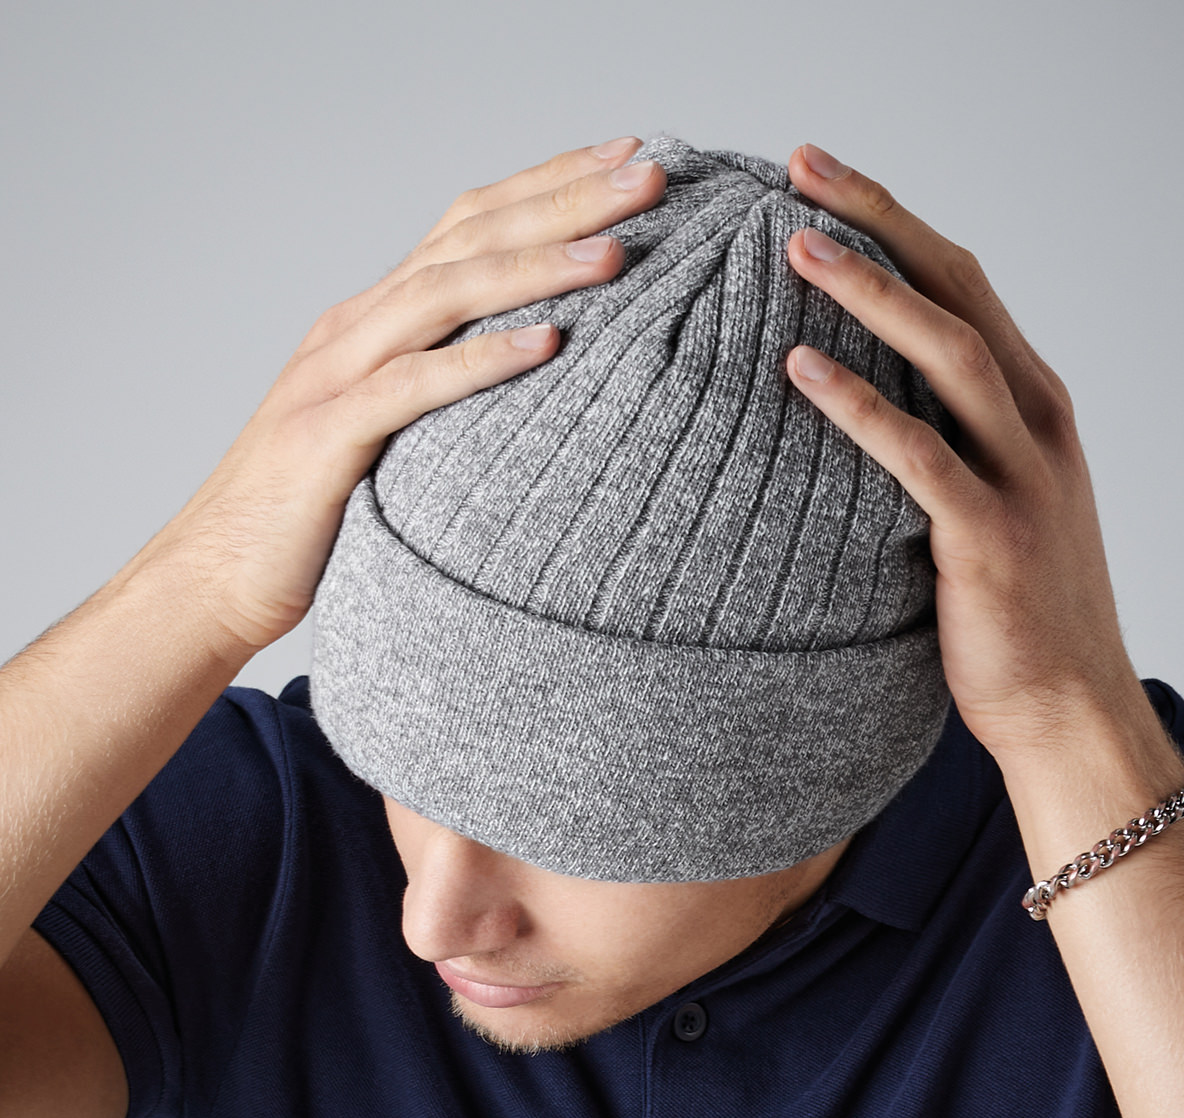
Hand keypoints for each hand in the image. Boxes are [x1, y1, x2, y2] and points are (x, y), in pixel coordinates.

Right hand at [152, 136, 665, 658]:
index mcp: (375, 319)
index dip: (549, 185)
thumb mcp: (393, 427)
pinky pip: (411, 388)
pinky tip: (546, 343)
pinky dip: (479, 362)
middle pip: (467, 241)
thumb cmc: (320, 510)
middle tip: (648, 173)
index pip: (471, 226)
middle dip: (562, 201)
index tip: (628, 158)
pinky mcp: (325, 439)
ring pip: (441, 298)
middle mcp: (354, 329)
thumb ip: (445, 385)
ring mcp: (334, 377)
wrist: (218, 576)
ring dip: (532, 270)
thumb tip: (542, 369)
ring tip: (612, 252)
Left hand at [783, 144, 1148, 768]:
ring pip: (947, 352)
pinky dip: (858, 406)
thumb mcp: (987, 500)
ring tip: (797, 244)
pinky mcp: (989, 535)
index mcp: (1031, 403)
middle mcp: (1035, 420)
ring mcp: (1020, 475)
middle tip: (801, 169)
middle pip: (957, 288)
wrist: (1067, 704)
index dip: (895, 223)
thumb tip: (854, 401)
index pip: (963, 283)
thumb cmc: (1012, 608)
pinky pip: (917, 456)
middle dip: (878, 219)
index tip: (825, 180)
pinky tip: (800, 370)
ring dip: (870, 291)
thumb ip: (943, 442)